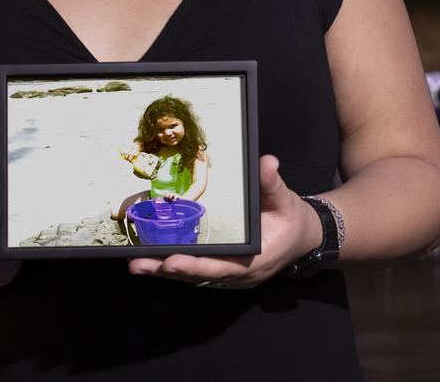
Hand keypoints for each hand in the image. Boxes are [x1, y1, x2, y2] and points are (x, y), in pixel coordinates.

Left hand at [126, 154, 320, 288]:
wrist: (302, 236)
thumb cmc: (292, 219)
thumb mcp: (286, 201)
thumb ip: (272, 184)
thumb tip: (266, 163)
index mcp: (254, 261)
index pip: (221, 268)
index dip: (196, 267)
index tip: (172, 261)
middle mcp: (238, 275)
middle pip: (198, 276)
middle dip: (167, 270)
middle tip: (138, 264)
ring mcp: (228, 276)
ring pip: (193, 277)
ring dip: (164, 270)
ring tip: (136, 263)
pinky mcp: (221, 270)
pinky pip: (195, 271)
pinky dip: (173, 266)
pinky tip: (151, 258)